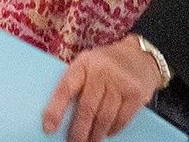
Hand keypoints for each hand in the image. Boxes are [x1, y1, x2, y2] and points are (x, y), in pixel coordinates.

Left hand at [42, 36, 160, 141]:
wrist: (140, 55)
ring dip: (95, 135)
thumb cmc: (106, 64)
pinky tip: (106, 133)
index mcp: (84, 63)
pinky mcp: (136, 94)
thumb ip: (76, 84)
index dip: (55, 110)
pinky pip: (121, 119)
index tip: (49, 128)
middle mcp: (102, 71)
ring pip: (104, 117)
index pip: (66, 88)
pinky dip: (112, 130)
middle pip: (87, 108)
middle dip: (78, 131)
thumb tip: (61, 116)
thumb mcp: (87, 65)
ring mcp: (120, 82)